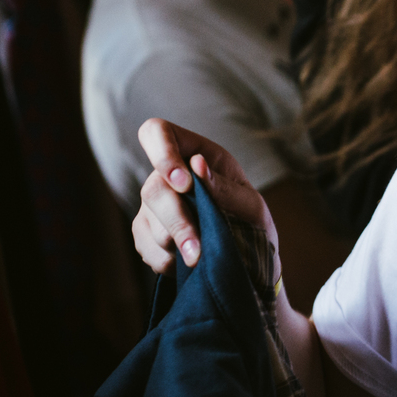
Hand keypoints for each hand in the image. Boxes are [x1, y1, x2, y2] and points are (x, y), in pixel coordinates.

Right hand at [133, 118, 278, 275]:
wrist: (246, 258)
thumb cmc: (250, 221)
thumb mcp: (249, 204)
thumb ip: (224, 187)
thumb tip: (197, 165)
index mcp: (192, 152)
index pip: (156, 132)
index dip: (162, 154)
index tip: (184, 184)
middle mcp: (165, 175)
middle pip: (153, 189)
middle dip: (178, 222)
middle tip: (199, 250)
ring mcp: (151, 205)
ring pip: (148, 221)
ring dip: (177, 245)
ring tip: (202, 259)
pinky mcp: (145, 233)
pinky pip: (146, 246)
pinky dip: (167, 261)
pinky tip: (187, 264)